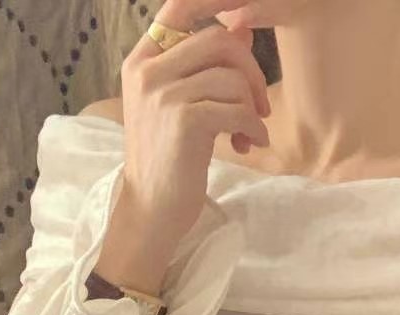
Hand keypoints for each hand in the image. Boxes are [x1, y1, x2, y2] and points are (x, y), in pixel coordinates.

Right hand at [117, 0, 271, 247]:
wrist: (151, 209)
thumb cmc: (169, 159)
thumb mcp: (182, 106)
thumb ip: (206, 66)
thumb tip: (242, 27)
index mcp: (142, 61)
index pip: (179, 7)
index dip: (216, 7)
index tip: (244, 26)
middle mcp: (147, 71)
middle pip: (218, 40)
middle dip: (250, 70)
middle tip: (258, 104)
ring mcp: (162, 95)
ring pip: (231, 78)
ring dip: (251, 107)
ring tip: (247, 134)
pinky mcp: (184, 121)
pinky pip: (236, 109)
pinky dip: (252, 127)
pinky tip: (249, 144)